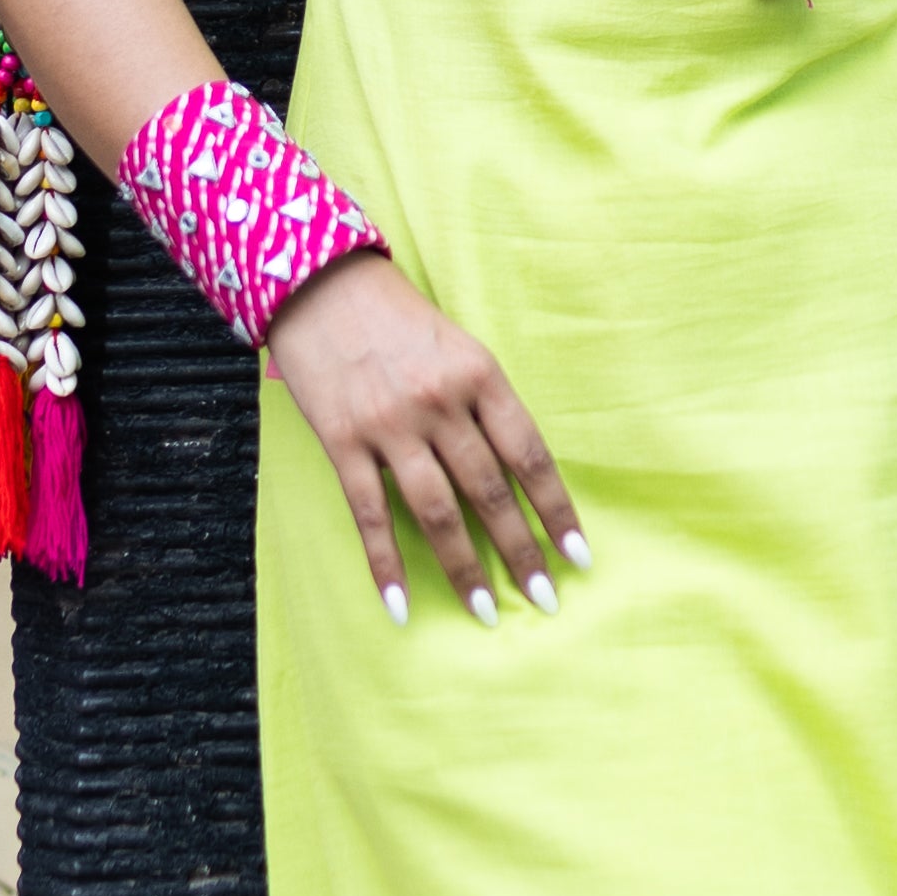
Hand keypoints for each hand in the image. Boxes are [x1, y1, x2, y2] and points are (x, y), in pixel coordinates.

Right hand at [263, 254, 583, 624]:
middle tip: (545, 599)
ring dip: (465, 568)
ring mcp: (390, 424)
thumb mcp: (459, 346)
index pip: (530, 456)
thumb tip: (516, 475)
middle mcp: (440, 403)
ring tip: (486, 611)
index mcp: (480, 375)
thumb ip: (485, 404)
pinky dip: (385, 564)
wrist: (319, 283)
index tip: (577, 555)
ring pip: (436, 511)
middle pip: (489, 492)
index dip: (555, 511)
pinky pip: (370, 514)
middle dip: (520, 551)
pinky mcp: (342, 441)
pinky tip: (399, 604)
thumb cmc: (398, 318)